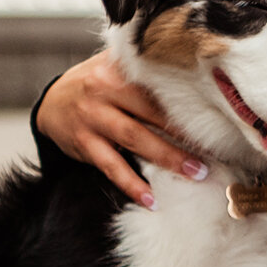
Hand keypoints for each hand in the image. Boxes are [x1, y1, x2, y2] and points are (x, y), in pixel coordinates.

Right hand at [37, 53, 207, 205]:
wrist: (50, 102)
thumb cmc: (94, 84)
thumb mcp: (113, 66)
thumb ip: (143, 67)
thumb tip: (191, 70)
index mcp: (117, 68)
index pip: (158, 83)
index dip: (188, 99)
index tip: (216, 113)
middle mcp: (104, 90)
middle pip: (151, 111)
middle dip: (185, 131)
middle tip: (216, 147)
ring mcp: (92, 118)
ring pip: (135, 138)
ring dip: (167, 157)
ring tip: (195, 172)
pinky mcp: (84, 143)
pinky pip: (112, 167)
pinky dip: (132, 185)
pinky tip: (151, 200)